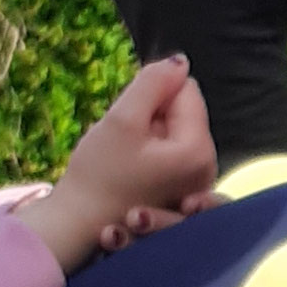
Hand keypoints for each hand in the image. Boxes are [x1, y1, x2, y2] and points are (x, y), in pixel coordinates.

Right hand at [19, 56, 219, 272]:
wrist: (78, 224)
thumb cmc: (97, 175)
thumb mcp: (123, 119)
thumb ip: (154, 82)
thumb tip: (180, 61)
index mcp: (199, 151)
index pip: (186, 90)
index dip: (152, 94)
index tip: (130, 121)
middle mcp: (208, 170)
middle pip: (183, 113)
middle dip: (152, 116)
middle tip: (126, 145)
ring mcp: (197, 185)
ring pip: (173, 131)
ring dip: (147, 135)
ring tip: (126, 160)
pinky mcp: (182, 194)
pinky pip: (169, 153)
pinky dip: (149, 152)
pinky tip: (130, 171)